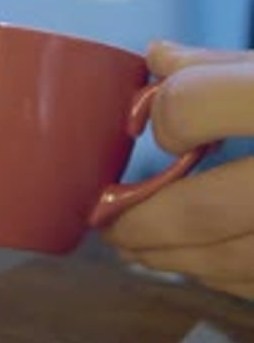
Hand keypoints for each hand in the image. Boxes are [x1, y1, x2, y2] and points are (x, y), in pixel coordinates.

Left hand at [105, 41, 253, 299]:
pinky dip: (216, 274)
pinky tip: (193, 261)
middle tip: (103, 217)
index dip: (164, 113)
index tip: (151, 121)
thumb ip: (220, 66)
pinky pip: (252, 283)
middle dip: (139, 219)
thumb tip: (156, 59)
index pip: (193, 104)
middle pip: (202, 208)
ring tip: (133, 246)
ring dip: (168, 258)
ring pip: (227, 260)